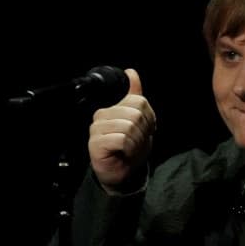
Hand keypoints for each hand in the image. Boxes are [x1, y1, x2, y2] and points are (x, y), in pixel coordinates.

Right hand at [88, 68, 155, 190]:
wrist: (120, 173)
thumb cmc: (128, 148)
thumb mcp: (138, 120)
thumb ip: (134, 97)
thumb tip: (131, 72)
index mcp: (111, 107)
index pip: (139, 101)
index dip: (149, 118)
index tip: (144, 130)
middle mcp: (101, 115)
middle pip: (135, 113)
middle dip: (143, 131)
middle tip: (137, 142)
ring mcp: (96, 129)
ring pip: (129, 126)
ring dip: (137, 141)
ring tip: (131, 148)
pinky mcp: (96, 143)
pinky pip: (122, 139)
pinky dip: (129, 148)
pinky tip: (124, 152)